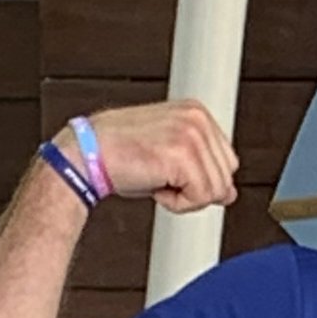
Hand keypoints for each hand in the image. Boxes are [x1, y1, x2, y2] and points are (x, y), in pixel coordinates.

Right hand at [71, 100, 238, 214]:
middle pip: (226, 178)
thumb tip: (229, 193)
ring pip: (215, 191)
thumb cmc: (122, 154)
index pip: (228, 163)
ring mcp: (190, 134)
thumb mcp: (172, 157)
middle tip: (164, 177)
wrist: (87, 154)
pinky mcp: (182, 155)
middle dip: (197, 189)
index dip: (202, 178)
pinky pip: (200, 199)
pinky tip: (156, 186)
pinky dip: (177, 204)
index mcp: (197, 113)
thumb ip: (204, 169)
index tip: (173, 172)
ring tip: (158, 179)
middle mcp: (196, 119)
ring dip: (185, 197)